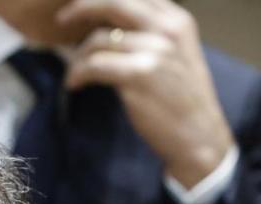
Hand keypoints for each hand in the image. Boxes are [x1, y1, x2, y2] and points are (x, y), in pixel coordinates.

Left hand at [58, 0, 234, 187]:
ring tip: (75, 73)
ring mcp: (156, 50)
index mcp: (177, 20)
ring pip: (97, 40)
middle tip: (62, 19)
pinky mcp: (140, 74)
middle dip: (82, 7)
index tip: (79, 4)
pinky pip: (94, 65)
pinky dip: (77, 75)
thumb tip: (106, 24)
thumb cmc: (180, 98)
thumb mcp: (175, 54)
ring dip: (77, 57)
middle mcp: (168, 29)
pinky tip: (75, 85)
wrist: (198, 134)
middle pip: (115, 2)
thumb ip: (149, 33)